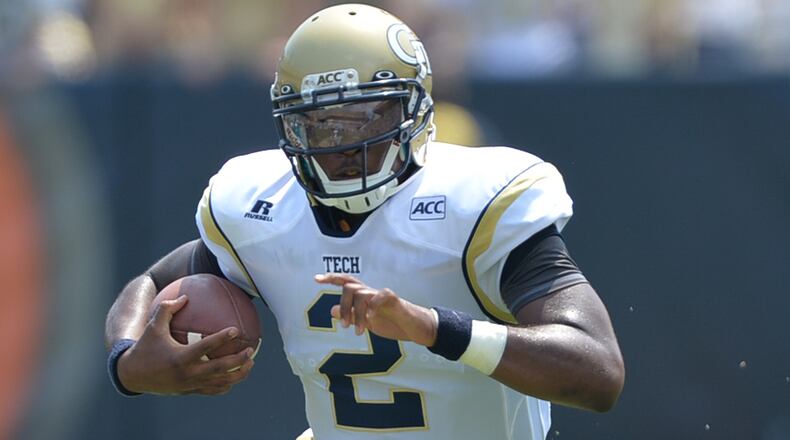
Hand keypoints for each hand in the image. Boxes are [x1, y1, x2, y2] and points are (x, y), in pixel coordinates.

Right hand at [117, 295, 254, 394]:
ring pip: (220, 383)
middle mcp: (187, 373)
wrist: (133, 375)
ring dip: (238, 375)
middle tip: (250, 350)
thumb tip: (185, 296)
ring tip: (251, 364)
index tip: (236, 330)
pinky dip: (226, 384)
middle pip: (219, 369)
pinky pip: (213, 390)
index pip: (206, 347)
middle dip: (238, 361)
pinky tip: (236, 376)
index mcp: (180, 357)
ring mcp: (190, 385)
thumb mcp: (153, 326)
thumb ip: (168, 309)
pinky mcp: (190, 392)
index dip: (222, 338)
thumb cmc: (145, 347)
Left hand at [314, 273, 437, 346]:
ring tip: (358, 332)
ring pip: (361, 294)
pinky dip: (371, 308)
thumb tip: (331, 310)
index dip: (331, 279)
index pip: (346, 283)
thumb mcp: (369, 323)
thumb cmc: (394, 323)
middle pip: (350, 287)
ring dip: (356, 314)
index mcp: (365, 298)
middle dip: (343, 306)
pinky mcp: (395, 300)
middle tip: (344, 326)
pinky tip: (371, 320)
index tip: (315, 279)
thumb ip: (352, 316)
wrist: (418, 329)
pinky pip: (379, 297)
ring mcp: (383, 295)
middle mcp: (372, 293)